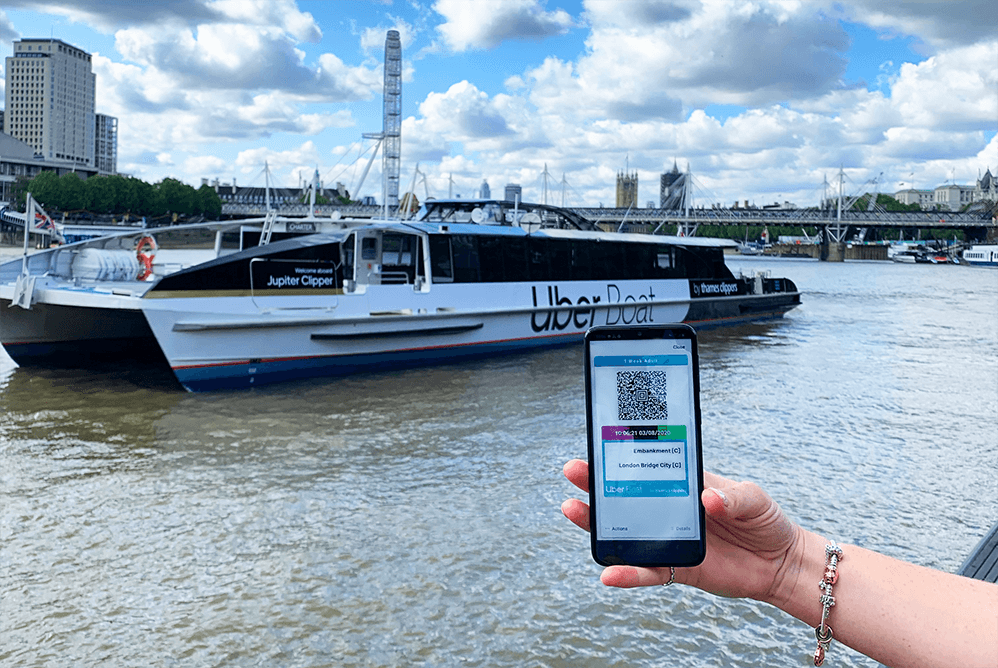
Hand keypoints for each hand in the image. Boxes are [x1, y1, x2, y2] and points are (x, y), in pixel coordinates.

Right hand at [561, 459, 804, 602]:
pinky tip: (608, 574)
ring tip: (574, 511)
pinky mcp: (677, 568)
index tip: (598, 444)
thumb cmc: (765, 520)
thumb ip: (732, 497)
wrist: (780, 563)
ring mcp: (669, 539)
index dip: (621, 456)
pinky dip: (627, 573)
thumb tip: (707, 498)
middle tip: (574, 471)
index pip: (646, 466)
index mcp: (683, 483)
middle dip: (596, 483)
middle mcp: (669, 509)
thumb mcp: (753, 498)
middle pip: (624, 496)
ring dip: (597, 525)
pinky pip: (647, 571)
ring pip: (625, 532)